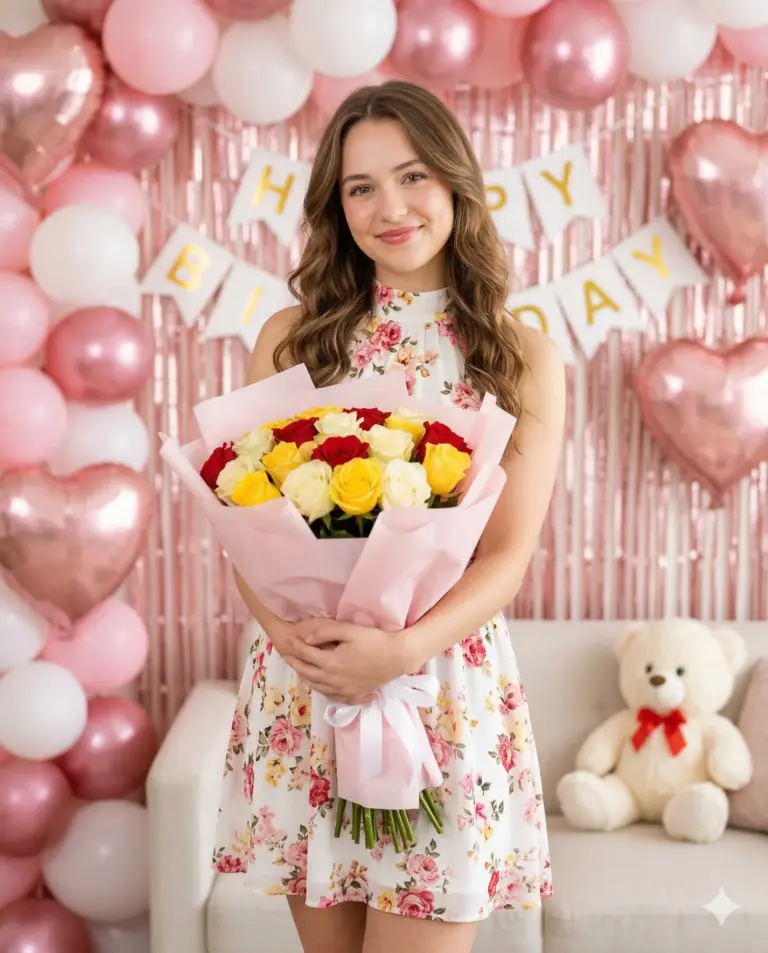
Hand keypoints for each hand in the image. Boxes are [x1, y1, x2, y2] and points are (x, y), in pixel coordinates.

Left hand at [280, 619, 412, 704]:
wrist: (397, 657)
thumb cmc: (375, 640)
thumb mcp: (349, 630)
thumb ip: (325, 632)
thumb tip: (305, 638)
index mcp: (330, 663)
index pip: (306, 654)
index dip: (295, 646)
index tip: (288, 639)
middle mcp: (333, 680)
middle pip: (306, 672)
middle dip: (294, 662)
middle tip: (286, 655)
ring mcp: (342, 690)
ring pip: (316, 686)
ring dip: (304, 676)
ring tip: (298, 668)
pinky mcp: (352, 695)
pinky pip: (330, 695)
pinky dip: (320, 689)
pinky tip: (319, 684)